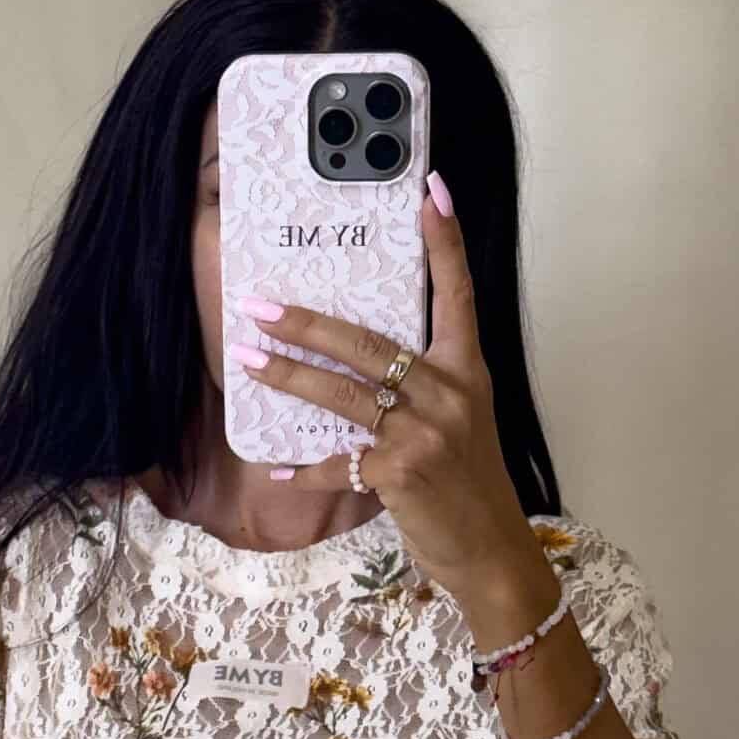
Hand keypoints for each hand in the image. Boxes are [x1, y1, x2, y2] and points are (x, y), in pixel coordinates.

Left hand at [229, 172, 544, 599]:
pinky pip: (338, 463)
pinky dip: (304, 469)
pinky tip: (275, 468)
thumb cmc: (467, 482)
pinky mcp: (400, 474)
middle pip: (369, 344)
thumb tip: (354, 359)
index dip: (446, 241)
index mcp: (467, 371)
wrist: (489, 549)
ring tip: (249, 360)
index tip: (431, 189)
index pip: (458, 293)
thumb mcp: (459, 420)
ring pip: (343, 395)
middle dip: (309, 323)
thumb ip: (419, 386)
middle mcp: (449, 393)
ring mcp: (424, 434)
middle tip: (260, 305)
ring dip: (290, 377)